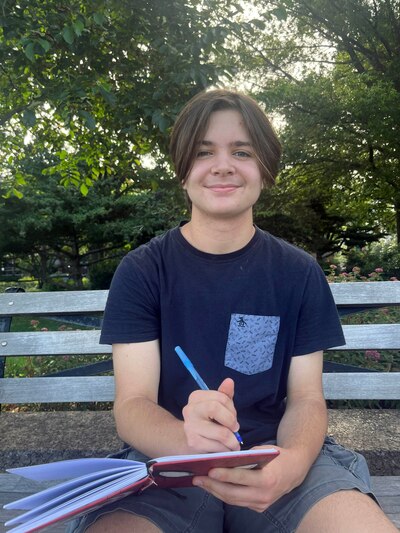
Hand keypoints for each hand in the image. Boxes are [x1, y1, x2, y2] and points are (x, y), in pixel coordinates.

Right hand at [182, 378, 240, 452]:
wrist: (189, 440)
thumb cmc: (208, 420)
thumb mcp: (217, 405)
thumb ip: (224, 394)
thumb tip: (229, 381)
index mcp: (196, 397)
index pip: (220, 397)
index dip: (231, 408)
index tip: (232, 416)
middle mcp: (190, 409)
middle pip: (216, 408)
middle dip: (231, 421)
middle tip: (235, 429)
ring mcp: (190, 426)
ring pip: (221, 432)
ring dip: (233, 440)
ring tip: (234, 442)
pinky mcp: (193, 443)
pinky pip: (218, 446)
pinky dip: (226, 449)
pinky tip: (225, 448)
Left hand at [192, 445, 308, 511]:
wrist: (294, 470)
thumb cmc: (276, 456)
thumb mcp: (263, 451)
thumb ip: (245, 458)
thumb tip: (223, 459)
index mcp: (268, 479)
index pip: (241, 478)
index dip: (225, 475)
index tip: (210, 470)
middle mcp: (264, 495)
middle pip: (233, 493)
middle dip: (213, 486)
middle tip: (198, 478)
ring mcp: (261, 504)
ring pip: (233, 500)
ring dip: (215, 491)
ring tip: (201, 482)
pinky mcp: (259, 508)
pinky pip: (238, 502)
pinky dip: (224, 494)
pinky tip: (213, 487)